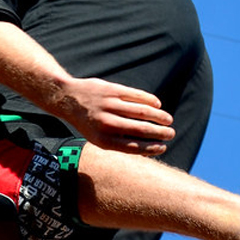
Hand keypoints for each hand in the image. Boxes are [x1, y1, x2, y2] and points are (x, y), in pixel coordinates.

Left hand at [57, 77, 174, 155]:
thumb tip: (147, 149)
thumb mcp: (98, 138)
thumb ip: (120, 143)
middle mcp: (107, 123)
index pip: (134, 147)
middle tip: (171, 133)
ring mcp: (110, 105)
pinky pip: (136, 96)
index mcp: (103, 140)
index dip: (151, 148)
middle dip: (160, 132)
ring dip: (159, 116)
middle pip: (141, 129)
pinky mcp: (112, 90)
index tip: (163, 147)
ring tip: (168, 120)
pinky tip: (157, 105)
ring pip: (142, 111)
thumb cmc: (89, 123)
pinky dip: (149, 101)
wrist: (68, 99)